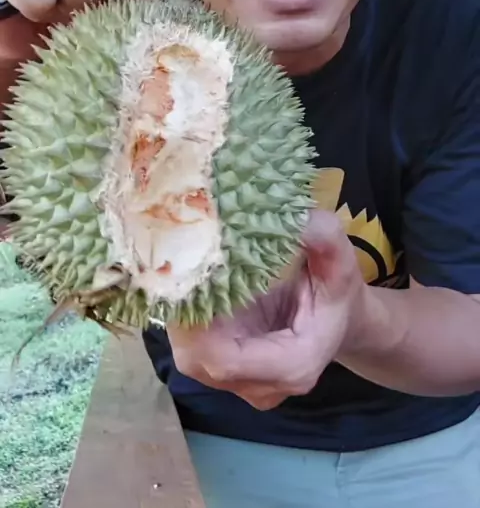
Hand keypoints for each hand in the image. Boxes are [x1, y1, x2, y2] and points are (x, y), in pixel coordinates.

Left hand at [167, 210, 369, 409]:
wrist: (338, 318)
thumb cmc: (337, 291)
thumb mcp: (340, 259)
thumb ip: (324, 237)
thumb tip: (294, 215)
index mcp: (293, 365)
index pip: (225, 360)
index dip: (198, 324)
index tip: (192, 275)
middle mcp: (263, 386)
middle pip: (199, 359)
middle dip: (183, 313)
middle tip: (178, 262)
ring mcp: (241, 383)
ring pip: (191, 354)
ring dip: (182, 313)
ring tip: (182, 268)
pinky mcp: (225, 370)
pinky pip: (194, 348)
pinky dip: (187, 316)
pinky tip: (190, 282)